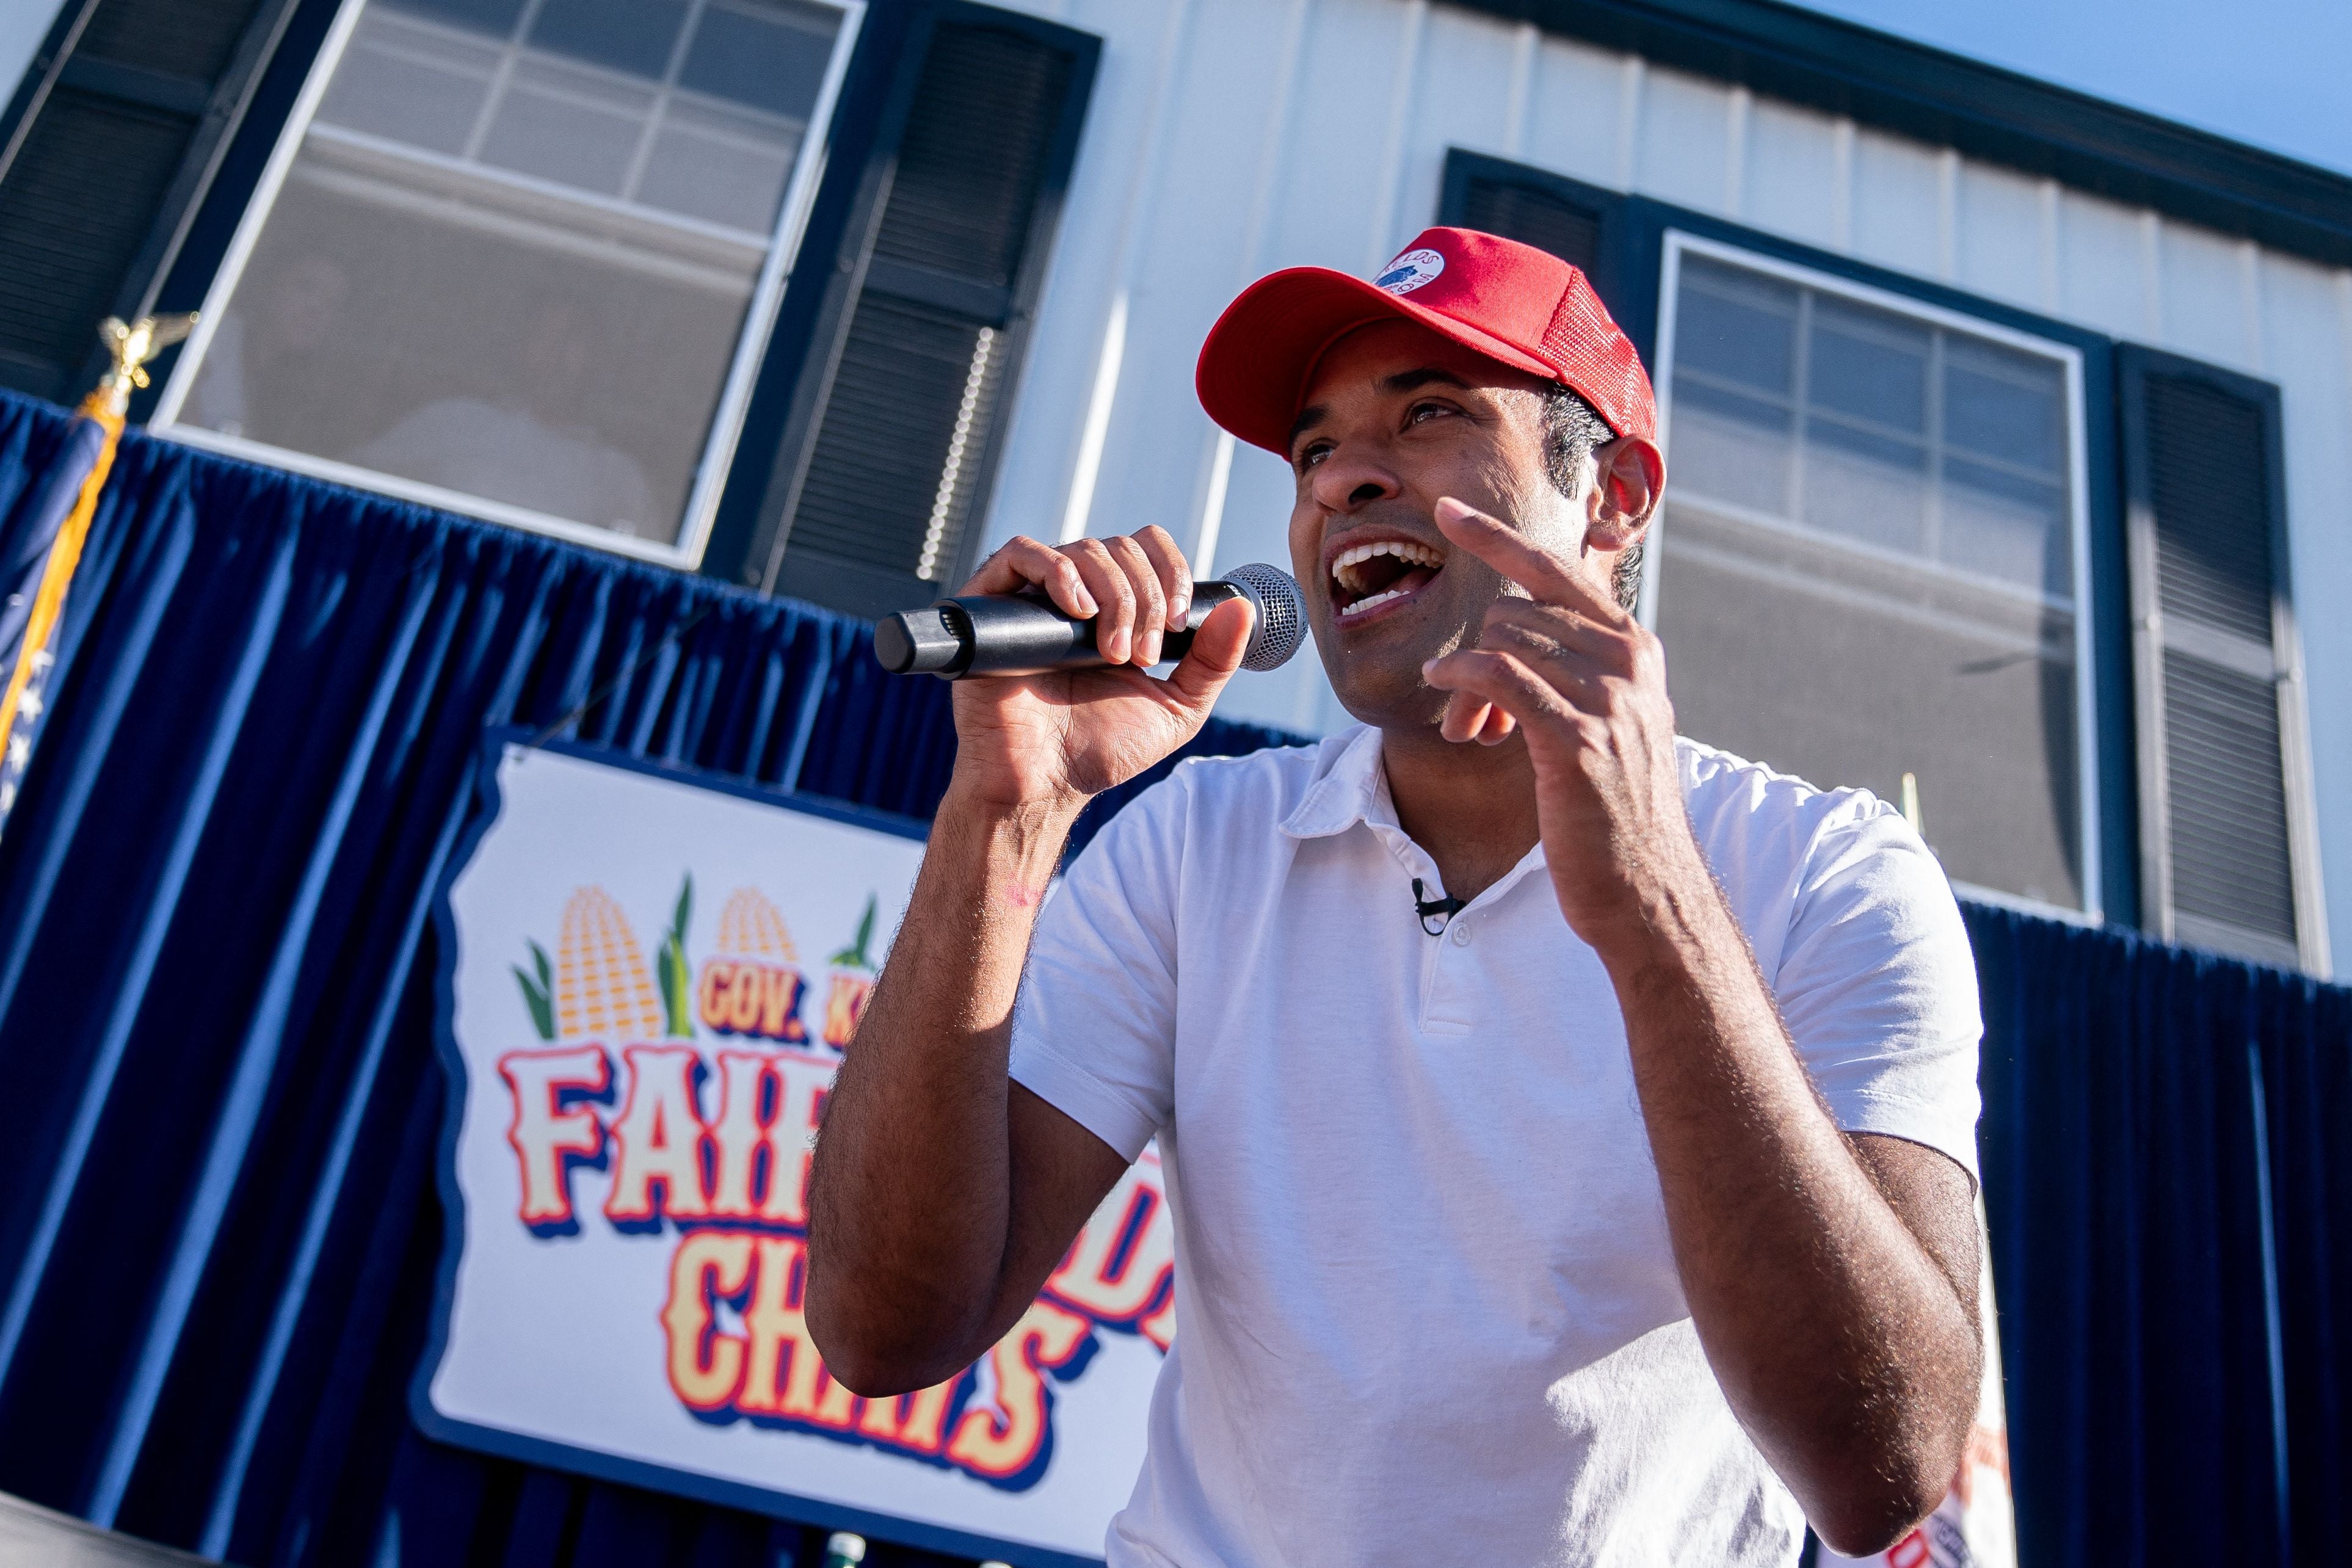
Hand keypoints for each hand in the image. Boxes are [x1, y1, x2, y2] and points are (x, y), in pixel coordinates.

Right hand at [946, 528, 1254, 811]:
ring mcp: (1034, 598)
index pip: (1147, 548)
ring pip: (1083, 549)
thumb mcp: (1176, 707)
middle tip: (1140, 657)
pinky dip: (1057, 571)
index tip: (1178, 622)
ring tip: (1111, 654)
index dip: (1171, 571)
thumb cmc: (1100, 750)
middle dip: (1145, 600)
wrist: (1045, 782)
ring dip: (1114, 597)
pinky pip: (1021, 552)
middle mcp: (1076, 596)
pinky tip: (1078, 610)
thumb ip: (1212, 661)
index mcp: (1117, 609)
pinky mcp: (992, 604)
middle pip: (1121, 548)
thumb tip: (1242, 609)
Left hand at [1419, 497, 1705, 951]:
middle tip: (1469, 714)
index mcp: (1634, 648)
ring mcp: (1606, 698)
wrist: (1646, 885)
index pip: (1557, 569)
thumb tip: (1514, 632)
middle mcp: (1626, 661)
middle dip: (1478, 651)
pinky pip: (1498, 677)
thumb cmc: (1614, 808)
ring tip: (1471, 732)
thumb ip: (1577, 667)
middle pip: (1515, 610)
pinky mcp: (1576, 739)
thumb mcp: (1611, 720)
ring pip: (1502, 642)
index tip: (1448, 511)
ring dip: (1466, 685)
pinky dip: (1462, 681)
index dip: (1496, 537)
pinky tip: (1450, 704)